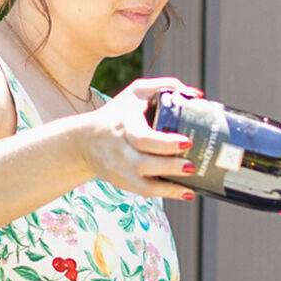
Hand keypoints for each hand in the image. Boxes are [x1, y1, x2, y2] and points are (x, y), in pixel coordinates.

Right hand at [77, 76, 202, 200]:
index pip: (143, 138)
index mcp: (124, 125)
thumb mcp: (136, 92)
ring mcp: (118, 170)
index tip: (186, 142)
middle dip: (169, 167)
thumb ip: (165, 86)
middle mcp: (119, 150)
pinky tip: (184, 193)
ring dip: (168, 189)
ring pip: (143, 185)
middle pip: (143, 164)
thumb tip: (196, 94)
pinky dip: (165, 194)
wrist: (84, 140)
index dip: (165, 143)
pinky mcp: (120, 182)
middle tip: (191, 166)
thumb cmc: (117, 113)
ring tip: (189, 187)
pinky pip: (144, 192)